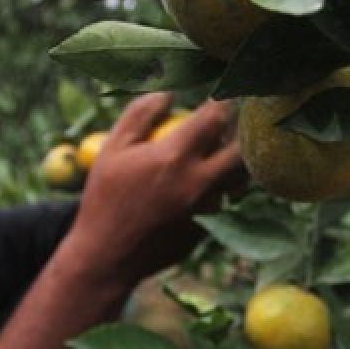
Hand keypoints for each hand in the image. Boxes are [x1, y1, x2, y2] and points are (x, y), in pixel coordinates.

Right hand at [69, 93, 243, 289]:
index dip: (226, 99)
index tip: (228, 91)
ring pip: (241, 178)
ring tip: (226, 147)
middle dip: (245, 131)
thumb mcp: (112, 149)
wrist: (107, 257)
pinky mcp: (210, 229)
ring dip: (238, 159)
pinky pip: (227, 200)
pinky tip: (210, 179)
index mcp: (174, 157)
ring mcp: (208, 209)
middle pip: (243, 149)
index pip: (215, 117)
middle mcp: (198, 183)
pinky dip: (223, 186)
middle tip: (238, 120)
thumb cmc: (104, 197)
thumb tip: (169, 93)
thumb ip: (140, 114)